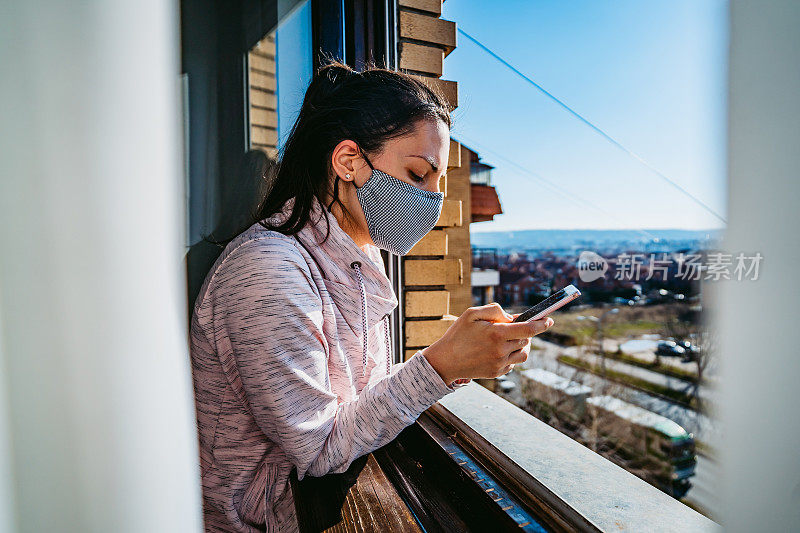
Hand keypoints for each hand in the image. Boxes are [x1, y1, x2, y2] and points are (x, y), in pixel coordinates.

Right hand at [421, 303, 553, 383]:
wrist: (445, 361)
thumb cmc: (458, 334)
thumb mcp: (472, 314)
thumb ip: (495, 310)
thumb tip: (512, 317)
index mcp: (497, 334)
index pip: (528, 328)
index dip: (542, 323)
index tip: (549, 320)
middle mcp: (501, 350)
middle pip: (526, 340)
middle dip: (524, 332)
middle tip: (513, 327)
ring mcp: (500, 364)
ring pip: (523, 354)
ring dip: (521, 345)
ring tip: (509, 339)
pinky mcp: (497, 373)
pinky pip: (513, 363)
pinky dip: (511, 355)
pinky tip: (498, 350)